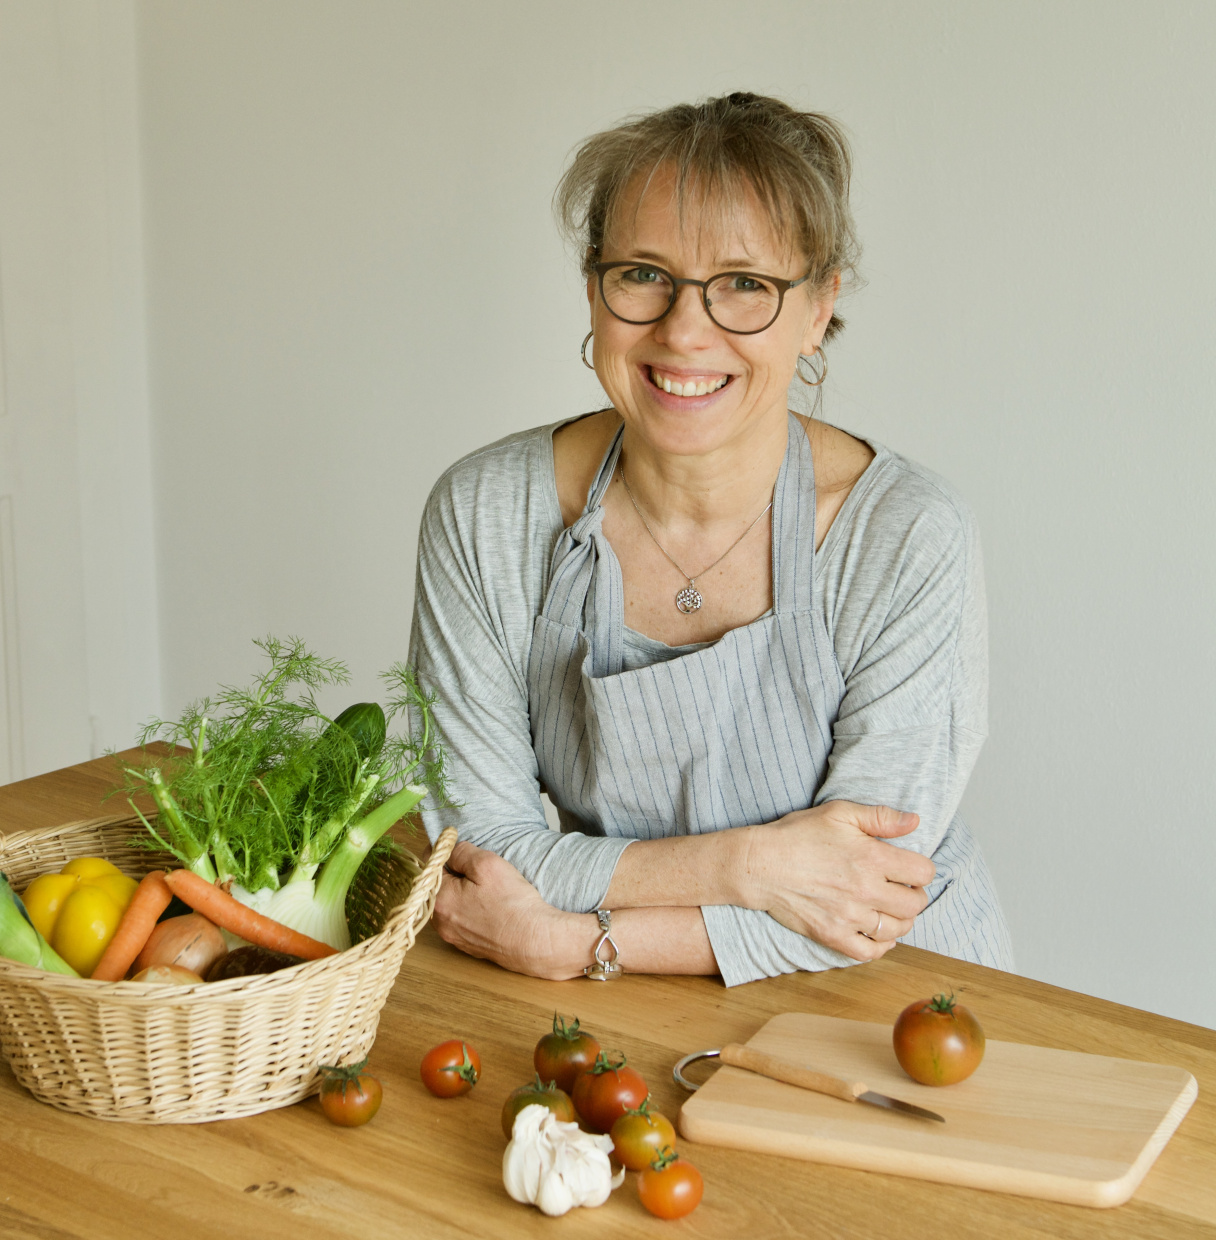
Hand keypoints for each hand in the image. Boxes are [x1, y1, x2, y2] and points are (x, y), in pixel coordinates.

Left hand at [433, 841, 594, 979]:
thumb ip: (461, 852)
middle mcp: (440, 922)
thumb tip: (449, 848)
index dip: (441, 850)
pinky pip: (463, 919)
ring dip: (463, 892)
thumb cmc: (511, 903)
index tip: (453, 843)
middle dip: (454, 873)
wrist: (534, 940)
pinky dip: (473, 909)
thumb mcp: (487, 864)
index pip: (428, 866)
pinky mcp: (469, 946)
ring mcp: (454, 937)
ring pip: (452, 904)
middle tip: (477, 867)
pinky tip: (492, 906)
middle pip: (439, 887)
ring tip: (488, 887)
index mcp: (440, 900)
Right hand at [739, 800, 935, 961]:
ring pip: (897, 930)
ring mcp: (849, 916)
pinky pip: (870, 952)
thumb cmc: (798, 834)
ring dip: (900, 920)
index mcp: (871, 857)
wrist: (760, 864)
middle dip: (914, 895)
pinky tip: (877, 932)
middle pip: (915, 904)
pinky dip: (881, 946)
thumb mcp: (839, 813)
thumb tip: (915, 820)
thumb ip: (880, 817)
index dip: (920, 869)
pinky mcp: (833, 935)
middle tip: (901, 888)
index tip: (908, 867)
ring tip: (889, 908)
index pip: (923, 872)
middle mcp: (865, 890)